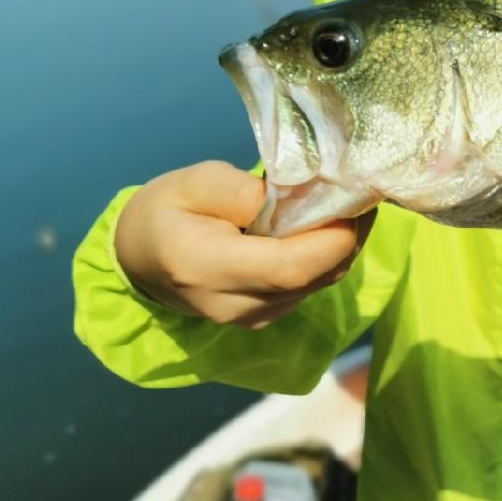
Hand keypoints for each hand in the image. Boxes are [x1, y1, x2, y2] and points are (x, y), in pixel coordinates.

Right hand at [114, 161, 374, 328]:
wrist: (141, 259)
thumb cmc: (166, 212)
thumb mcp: (192, 182)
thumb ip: (240, 191)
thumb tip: (293, 199)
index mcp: (207, 269)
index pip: (290, 267)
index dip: (334, 236)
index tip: (354, 195)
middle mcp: (235, 305)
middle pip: (314, 276)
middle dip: (348, 233)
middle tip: (360, 188)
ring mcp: (255, 318)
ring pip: (321, 282)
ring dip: (342, 242)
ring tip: (346, 200)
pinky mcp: (269, 316)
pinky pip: (313, 284)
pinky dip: (327, 254)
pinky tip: (326, 223)